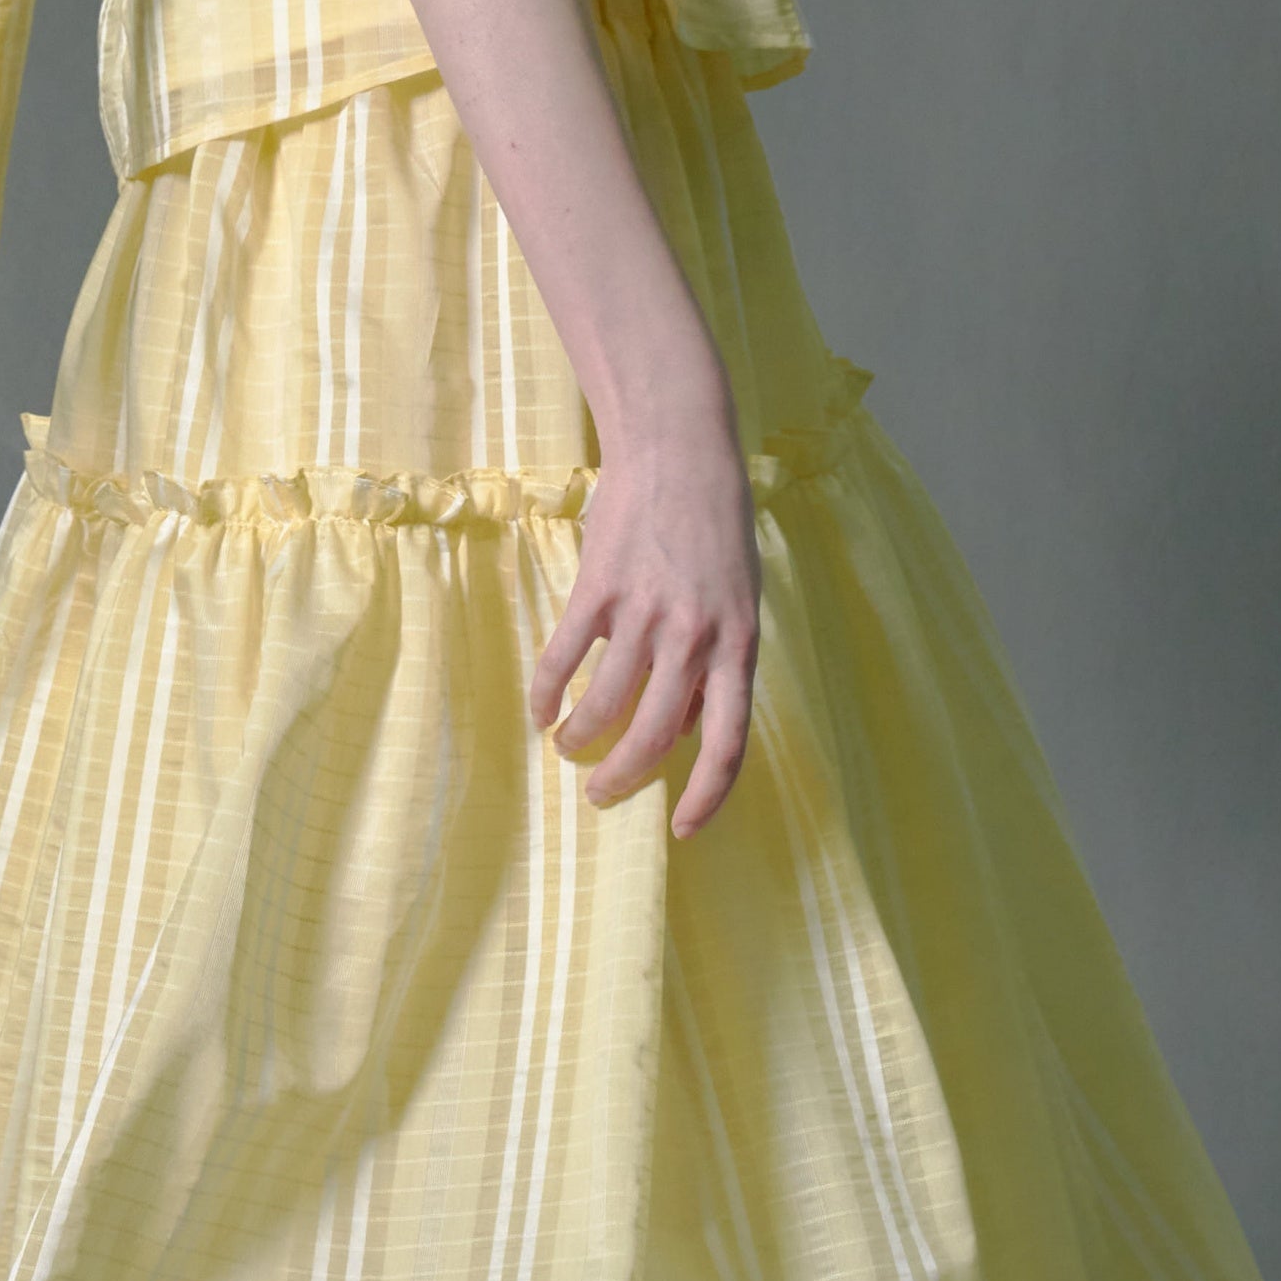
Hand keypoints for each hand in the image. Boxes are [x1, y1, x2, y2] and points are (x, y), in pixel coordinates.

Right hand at [528, 413, 762, 840]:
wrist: (681, 451)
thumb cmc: (716, 526)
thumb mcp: (740, 598)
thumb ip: (720, 659)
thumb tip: (690, 720)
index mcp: (738, 645)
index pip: (730, 743)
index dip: (707, 796)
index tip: (682, 829)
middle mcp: (694, 638)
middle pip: (656, 735)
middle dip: (625, 777)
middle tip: (602, 795)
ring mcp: (644, 614)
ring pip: (606, 703)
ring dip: (582, 738)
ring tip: (569, 749)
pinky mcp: (599, 589)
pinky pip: (566, 657)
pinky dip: (548, 693)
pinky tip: (540, 712)